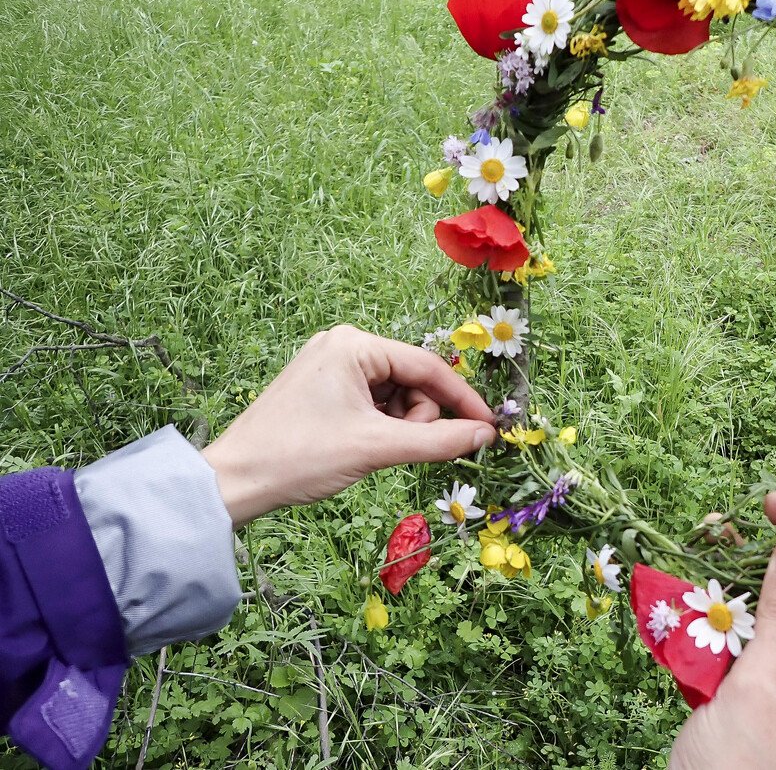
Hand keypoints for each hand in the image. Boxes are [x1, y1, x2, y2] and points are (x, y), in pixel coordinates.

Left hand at [202, 324, 496, 525]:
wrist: (234, 482)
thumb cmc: (299, 457)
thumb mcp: (377, 448)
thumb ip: (437, 441)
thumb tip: (485, 436)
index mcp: (355, 345)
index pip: (428, 366)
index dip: (462, 399)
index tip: (489, 428)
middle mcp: (343, 346)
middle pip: (412, 381)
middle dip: (416, 418)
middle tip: (396, 449)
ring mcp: (330, 367)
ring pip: (394, 395)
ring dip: (398, 426)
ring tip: (374, 451)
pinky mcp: (322, 390)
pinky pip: (372, 403)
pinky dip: (379, 428)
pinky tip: (362, 448)